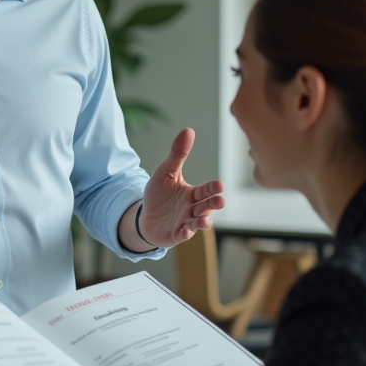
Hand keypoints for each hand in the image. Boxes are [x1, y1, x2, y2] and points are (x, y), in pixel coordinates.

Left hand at [140, 128, 224, 245]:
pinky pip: (183, 235)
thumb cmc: (159, 194)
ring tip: (204, 219)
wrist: (144, 216)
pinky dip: (185, 233)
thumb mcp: (166, 172)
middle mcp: (193, 209)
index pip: (206, 190)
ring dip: (203, 221)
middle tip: (220, 200)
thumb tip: (188, 130)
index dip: (212, 188)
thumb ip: (177, 154)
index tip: (219, 185)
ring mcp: (185, 222)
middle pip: (207, 206)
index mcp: (193, 194)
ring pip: (198, 222)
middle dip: (214, 204)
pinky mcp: (176, 234)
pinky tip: (185, 230)